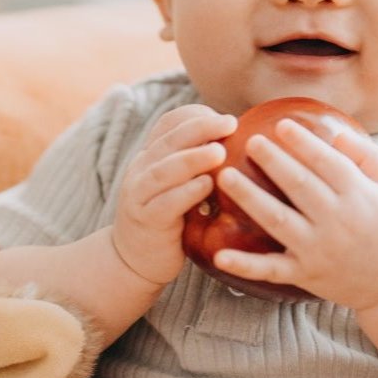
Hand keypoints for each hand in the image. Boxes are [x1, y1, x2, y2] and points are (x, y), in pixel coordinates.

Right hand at [112, 105, 236, 286]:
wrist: (134, 260)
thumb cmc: (171, 219)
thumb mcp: (181, 185)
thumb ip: (200, 165)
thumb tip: (243, 143)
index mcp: (152, 156)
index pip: (169, 124)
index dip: (196, 116)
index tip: (226, 119)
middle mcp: (141, 170)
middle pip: (169, 140)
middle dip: (200, 128)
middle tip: (231, 124)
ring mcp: (140, 195)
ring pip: (163, 170)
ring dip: (193, 158)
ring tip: (220, 152)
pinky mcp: (147, 221)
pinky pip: (165, 204)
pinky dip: (186, 192)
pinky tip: (207, 186)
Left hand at [211, 118, 377, 311]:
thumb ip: (369, 158)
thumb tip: (338, 133)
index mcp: (359, 197)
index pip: (327, 162)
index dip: (303, 142)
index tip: (282, 125)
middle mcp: (337, 222)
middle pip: (298, 185)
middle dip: (273, 161)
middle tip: (250, 141)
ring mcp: (318, 250)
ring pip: (278, 220)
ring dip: (249, 197)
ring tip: (226, 176)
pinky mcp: (305, 274)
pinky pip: (270, 269)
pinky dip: (245, 265)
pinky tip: (220, 256)